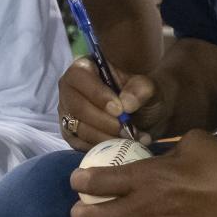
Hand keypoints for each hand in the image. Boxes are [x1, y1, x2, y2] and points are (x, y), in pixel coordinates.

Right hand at [57, 57, 171, 150]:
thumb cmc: (141, 95)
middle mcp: (70, 90)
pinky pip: (80, 145)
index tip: (120, 110)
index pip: (79, 77)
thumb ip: (140, 90)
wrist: (144, 116)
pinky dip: (102, 148)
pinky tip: (121, 147)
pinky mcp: (71, 135)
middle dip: (103, 122)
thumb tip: (127, 104)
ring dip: (105, 137)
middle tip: (127, 130)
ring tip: (130, 139)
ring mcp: (67, 113)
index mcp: (84, 67)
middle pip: (77, 107)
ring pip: (78, 129)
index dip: (98, 94)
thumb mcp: (148, 88)